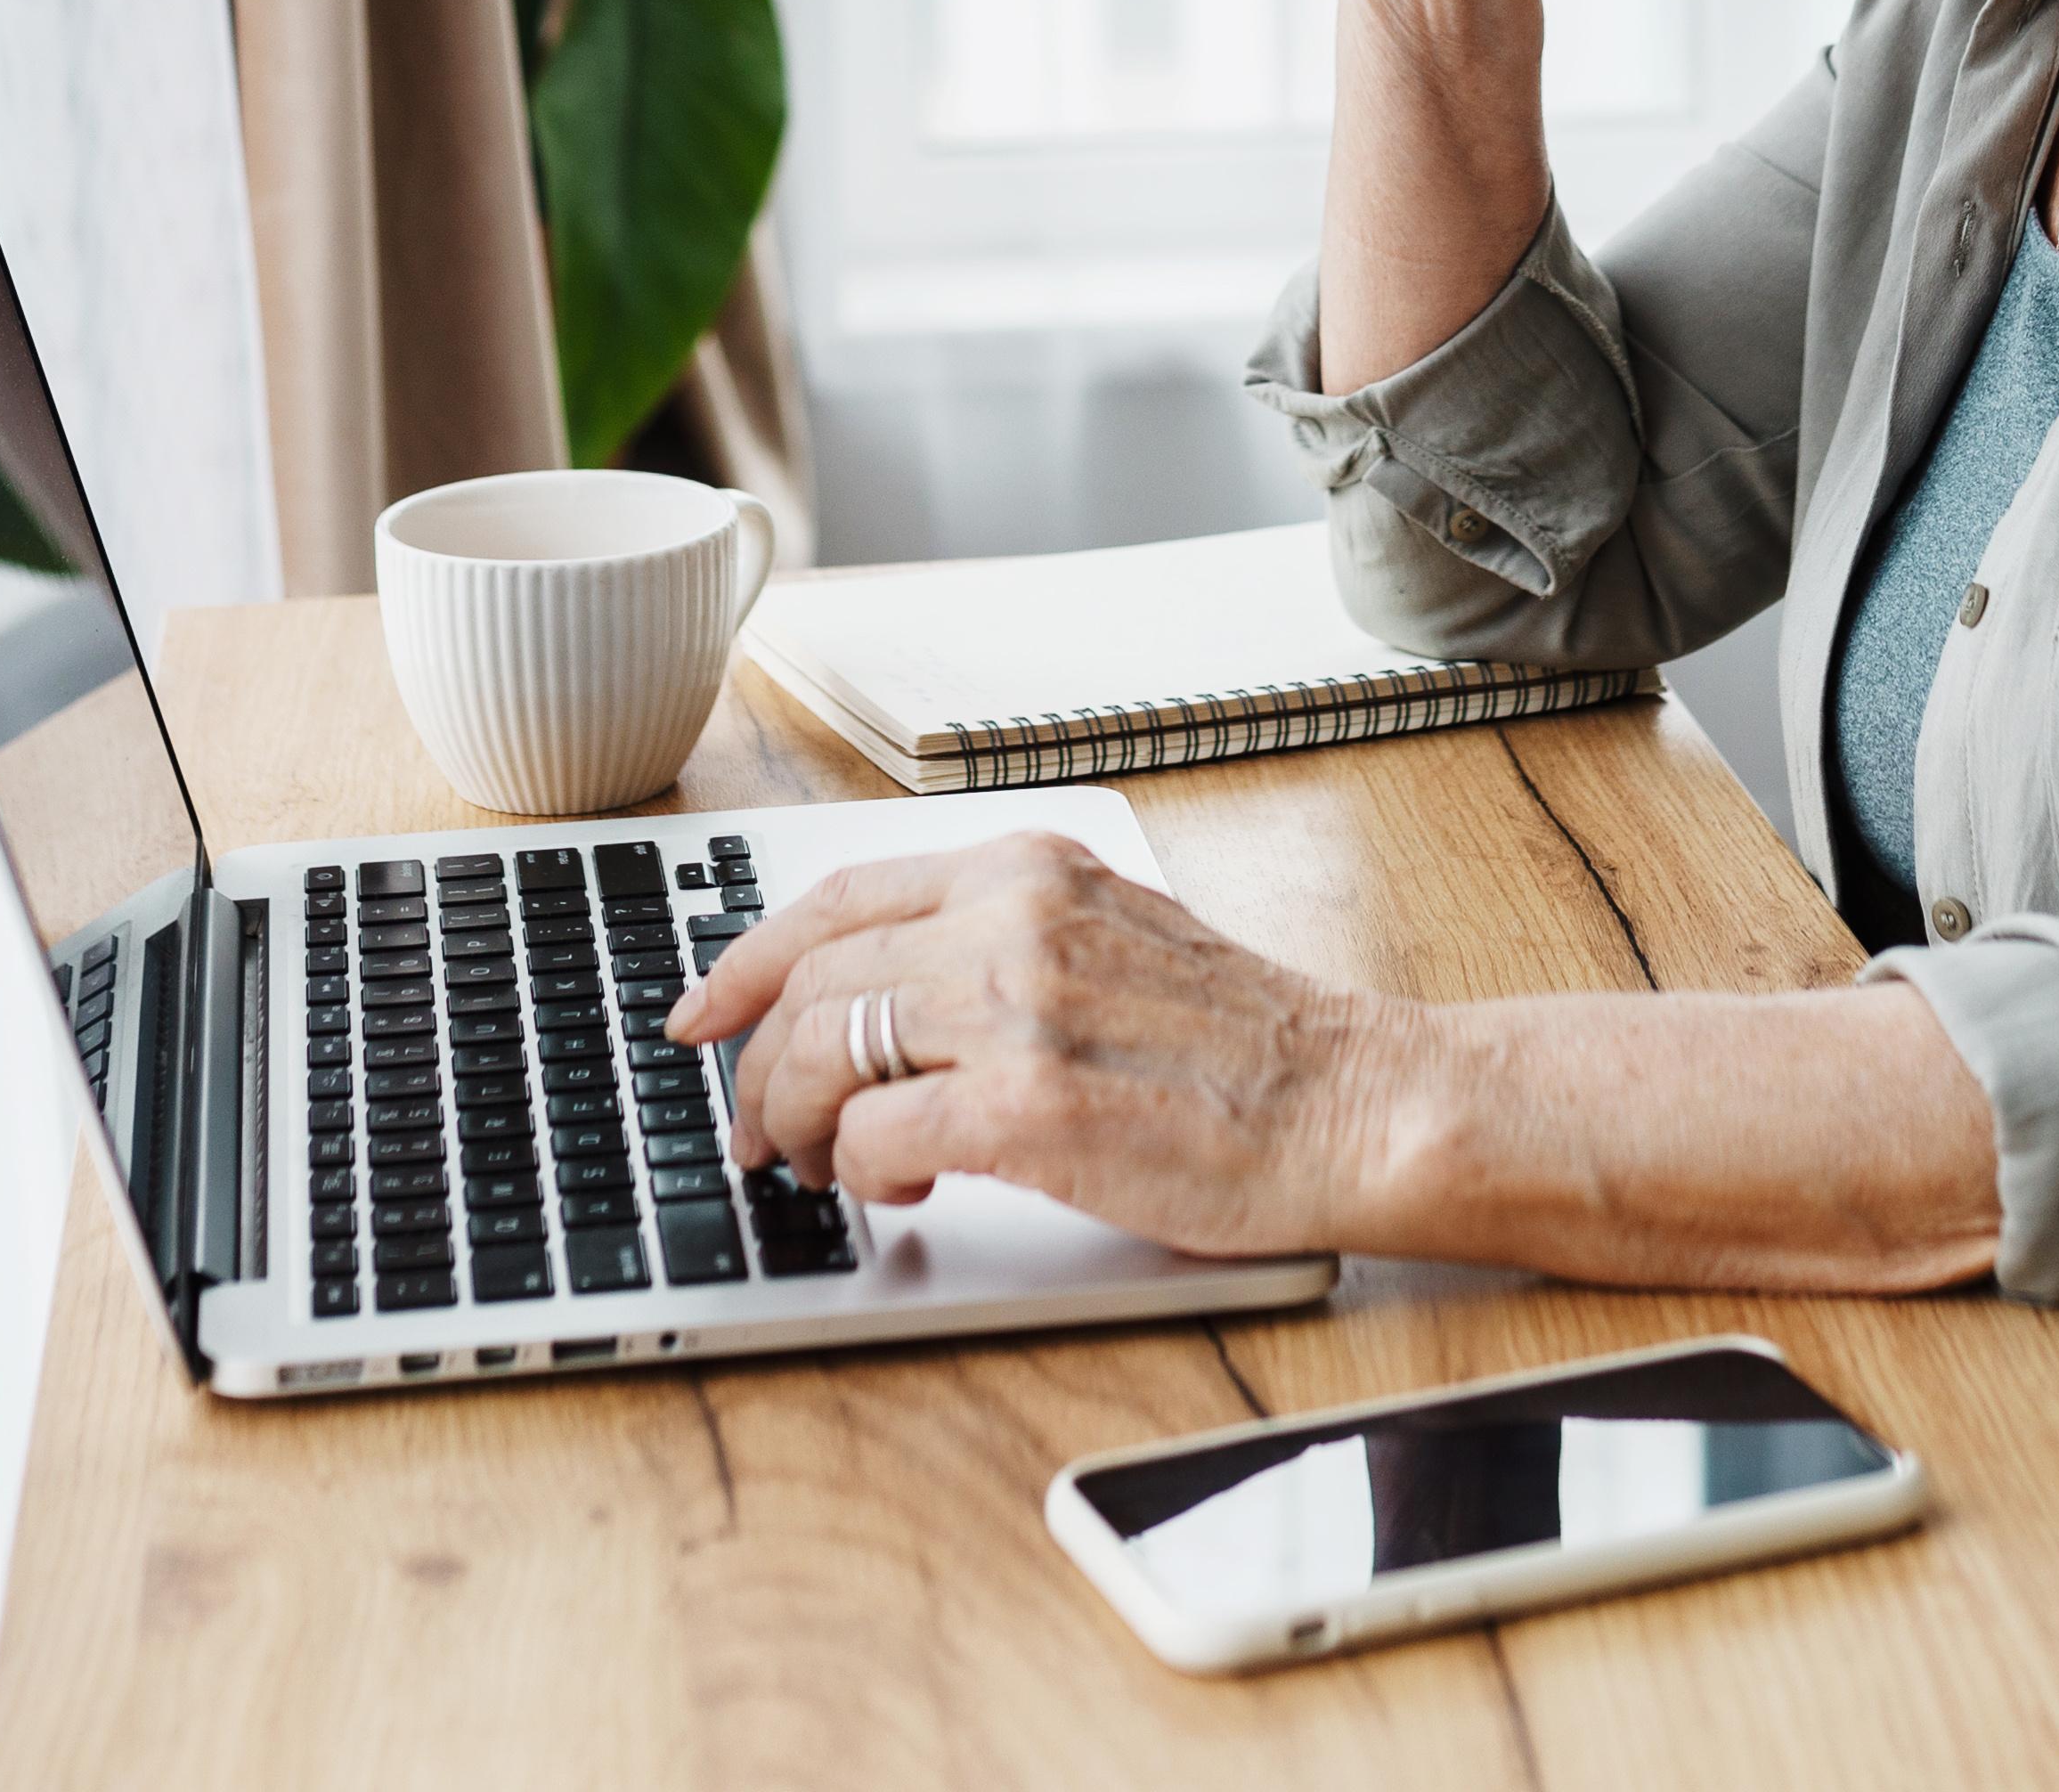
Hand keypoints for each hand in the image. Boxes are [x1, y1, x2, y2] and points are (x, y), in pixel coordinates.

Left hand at [663, 831, 1429, 1257]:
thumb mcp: (1114, 939)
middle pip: (811, 980)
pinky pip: (876, 1139)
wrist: (1358, 1102)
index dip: (745, 962)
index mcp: (1029, 869)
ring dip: (798, 1124)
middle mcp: (1013, 920)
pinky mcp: (1029, 1111)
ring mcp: (1018, 1011)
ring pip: (823, 1054)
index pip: (837, 897)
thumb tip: (880, 1001)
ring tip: (823, 1167)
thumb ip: (1002, 944)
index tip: (700, 1013)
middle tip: (758, 1131)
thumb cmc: (1251, 1045)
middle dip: (757, 1069)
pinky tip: (908, 1189)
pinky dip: (864, 1174)